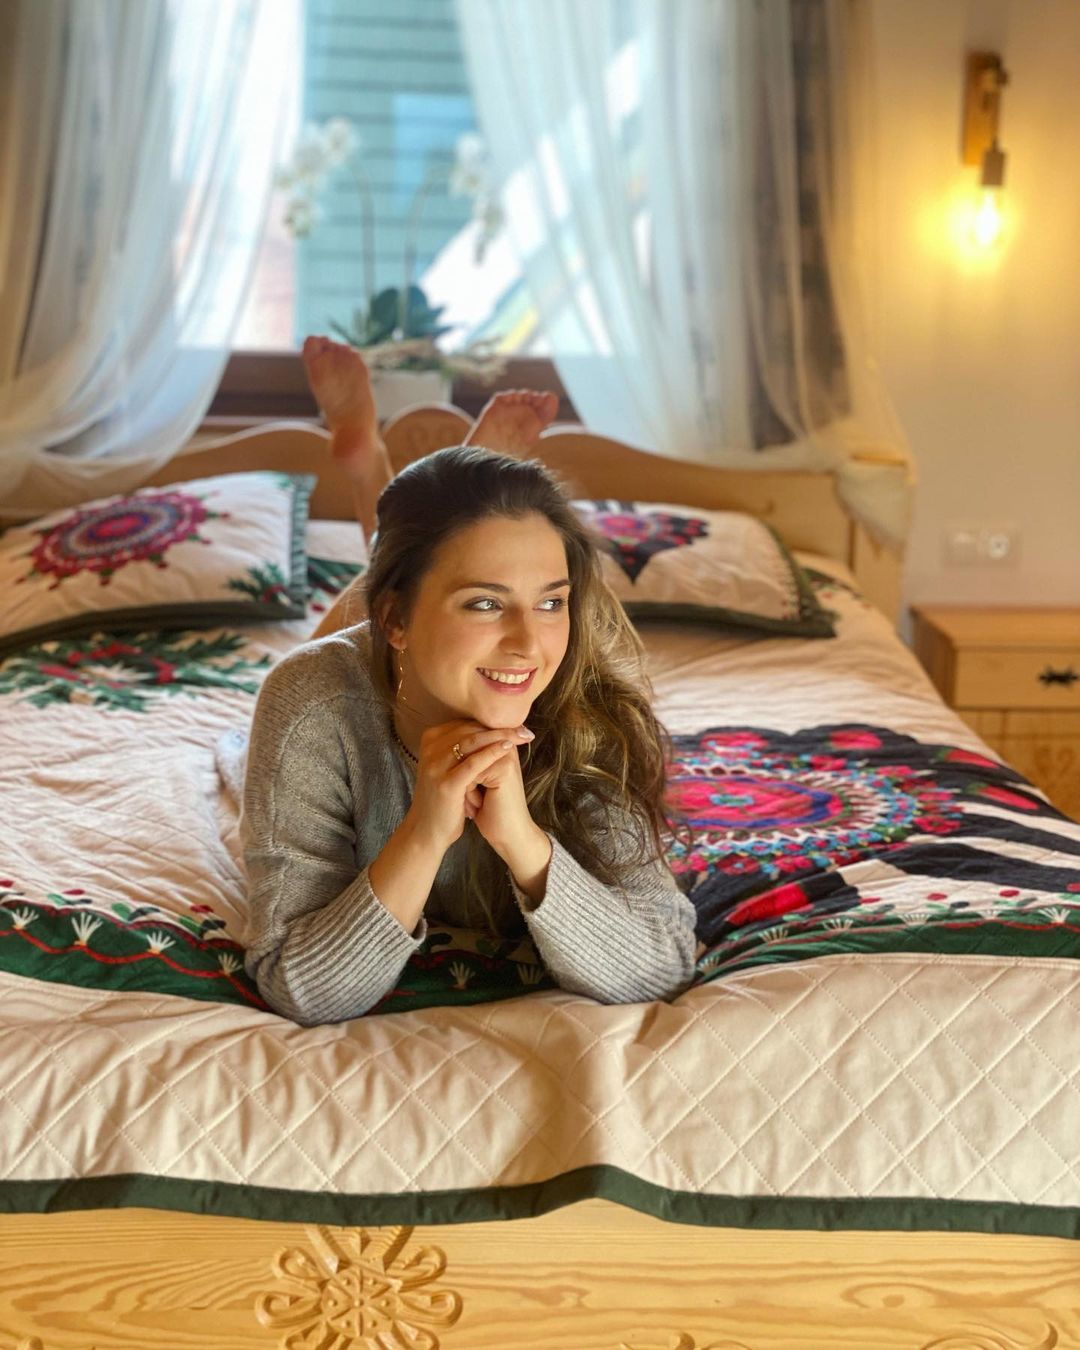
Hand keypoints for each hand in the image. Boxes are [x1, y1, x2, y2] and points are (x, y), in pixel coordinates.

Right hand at [405, 719, 533, 852]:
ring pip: (473, 741)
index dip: (490, 721)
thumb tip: (490, 729)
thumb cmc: (443, 799)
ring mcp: (436, 765)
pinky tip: (509, 748)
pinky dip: (493, 752)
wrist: (427, 831)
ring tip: (522, 736)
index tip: (515, 723)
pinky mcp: (447, 783)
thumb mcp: (447, 768)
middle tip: (523, 729)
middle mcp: (430, 749)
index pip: (465, 723)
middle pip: (469, 729)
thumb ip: (460, 748)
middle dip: (499, 727)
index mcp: (430, 741)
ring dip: (501, 736)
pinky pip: (474, 763)